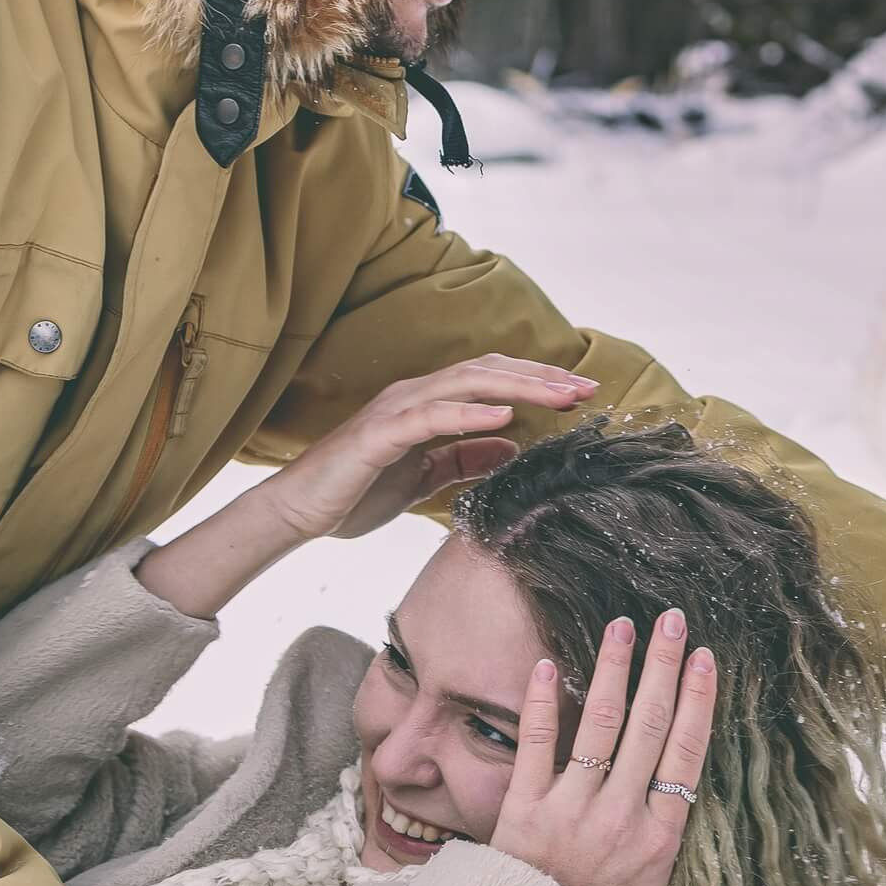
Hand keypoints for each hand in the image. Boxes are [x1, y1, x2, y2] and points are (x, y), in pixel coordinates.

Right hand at [258, 356, 598, 540]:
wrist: (298, 512)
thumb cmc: (357, 491)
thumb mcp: (428, 477)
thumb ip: (466, 458)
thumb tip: (512, 444)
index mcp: (429, 404)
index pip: (494, 381)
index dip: (538, 382)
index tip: (583, 394)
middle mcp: (415, 396)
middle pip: (489, 372)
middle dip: (542, 377)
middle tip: (587, 388)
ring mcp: (396, 410)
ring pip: (466, 384)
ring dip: (519, 387)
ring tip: (560, 395)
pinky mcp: (378, 434)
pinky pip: (429, 417)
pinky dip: (468, 413)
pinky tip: (503, 417)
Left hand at [491, 608, 717, 885]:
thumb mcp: (657, 885)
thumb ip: (667, 832)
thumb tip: (682, 783)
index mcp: (660, 835)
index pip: (686, 752)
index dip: (699, 700)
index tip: (705, 659)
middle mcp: (621, 815)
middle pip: (650, 726)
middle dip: (663, 668)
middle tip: (671, 622)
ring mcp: (573, 809)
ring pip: (600, 724)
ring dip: (614, 670)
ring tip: (623, 627)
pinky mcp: (525, 809)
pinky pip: (536, 746)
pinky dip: (544, 704)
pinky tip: (549, 665)